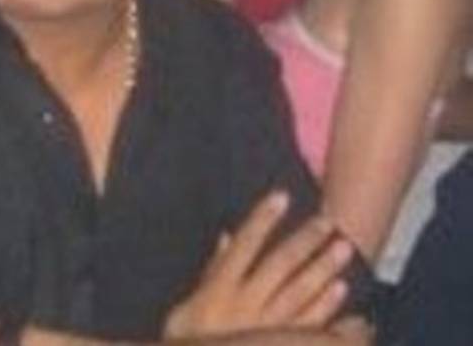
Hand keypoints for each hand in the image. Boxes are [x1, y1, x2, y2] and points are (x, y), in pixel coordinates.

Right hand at [165, 192, 355, 338]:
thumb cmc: (190, 343)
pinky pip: (309, 323)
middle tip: (328, 220)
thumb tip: (225, 238)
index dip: (262, 220)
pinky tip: (341, 289)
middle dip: (304, 240)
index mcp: (218, 289)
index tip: (281, 196)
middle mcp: (246, 303)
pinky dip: (326, 306)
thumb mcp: (184, 310)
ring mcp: (268, 326)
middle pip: (279, 264)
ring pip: (300, 291)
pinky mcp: (285, 343)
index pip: (243, 246)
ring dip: (323, 268)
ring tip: (344, 247)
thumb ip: (209, 273)